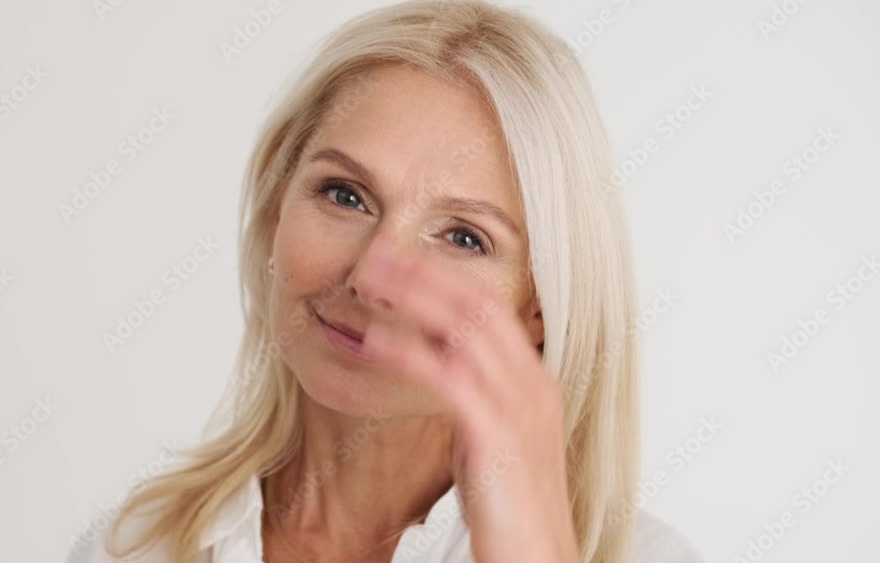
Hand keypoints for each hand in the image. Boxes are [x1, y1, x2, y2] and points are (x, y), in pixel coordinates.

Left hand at [358, 241, 579, 562]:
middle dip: (426, 274)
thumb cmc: (513, 511)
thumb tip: (441, 372)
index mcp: (534, 383)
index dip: (446, 280)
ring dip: (412, 297)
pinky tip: (373, 340)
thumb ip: (475, 401)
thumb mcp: (494, 442)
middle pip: (478, 306)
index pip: (491, 310)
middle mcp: (532, 385)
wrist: (538, 558)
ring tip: (370, 279)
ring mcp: (518, 406)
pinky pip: (446, 376)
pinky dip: (407, 351)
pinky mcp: (496, 434)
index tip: (405, 261)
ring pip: (463, 329)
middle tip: (380, 254)